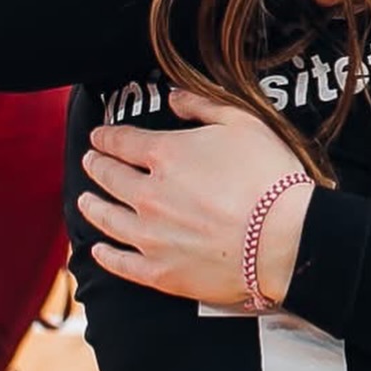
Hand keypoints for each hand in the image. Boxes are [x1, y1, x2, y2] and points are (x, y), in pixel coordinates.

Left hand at [79, 89, 312, 306]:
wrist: (285, 239)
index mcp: (165, 155)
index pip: (122, 141)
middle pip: (109, 177)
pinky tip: (98, 250)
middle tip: (90, 162)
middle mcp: (148, 195)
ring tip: (85, 201)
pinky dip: (105, 255)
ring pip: (107, 219)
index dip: (107, 137)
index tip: (99, 136)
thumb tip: (174, 98)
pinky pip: (121, 263)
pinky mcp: (160, 272)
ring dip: (92, 206)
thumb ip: (203, 106)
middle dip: (96, 166)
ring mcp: (150, 236)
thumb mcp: (244, 124)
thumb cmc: (270, 177)